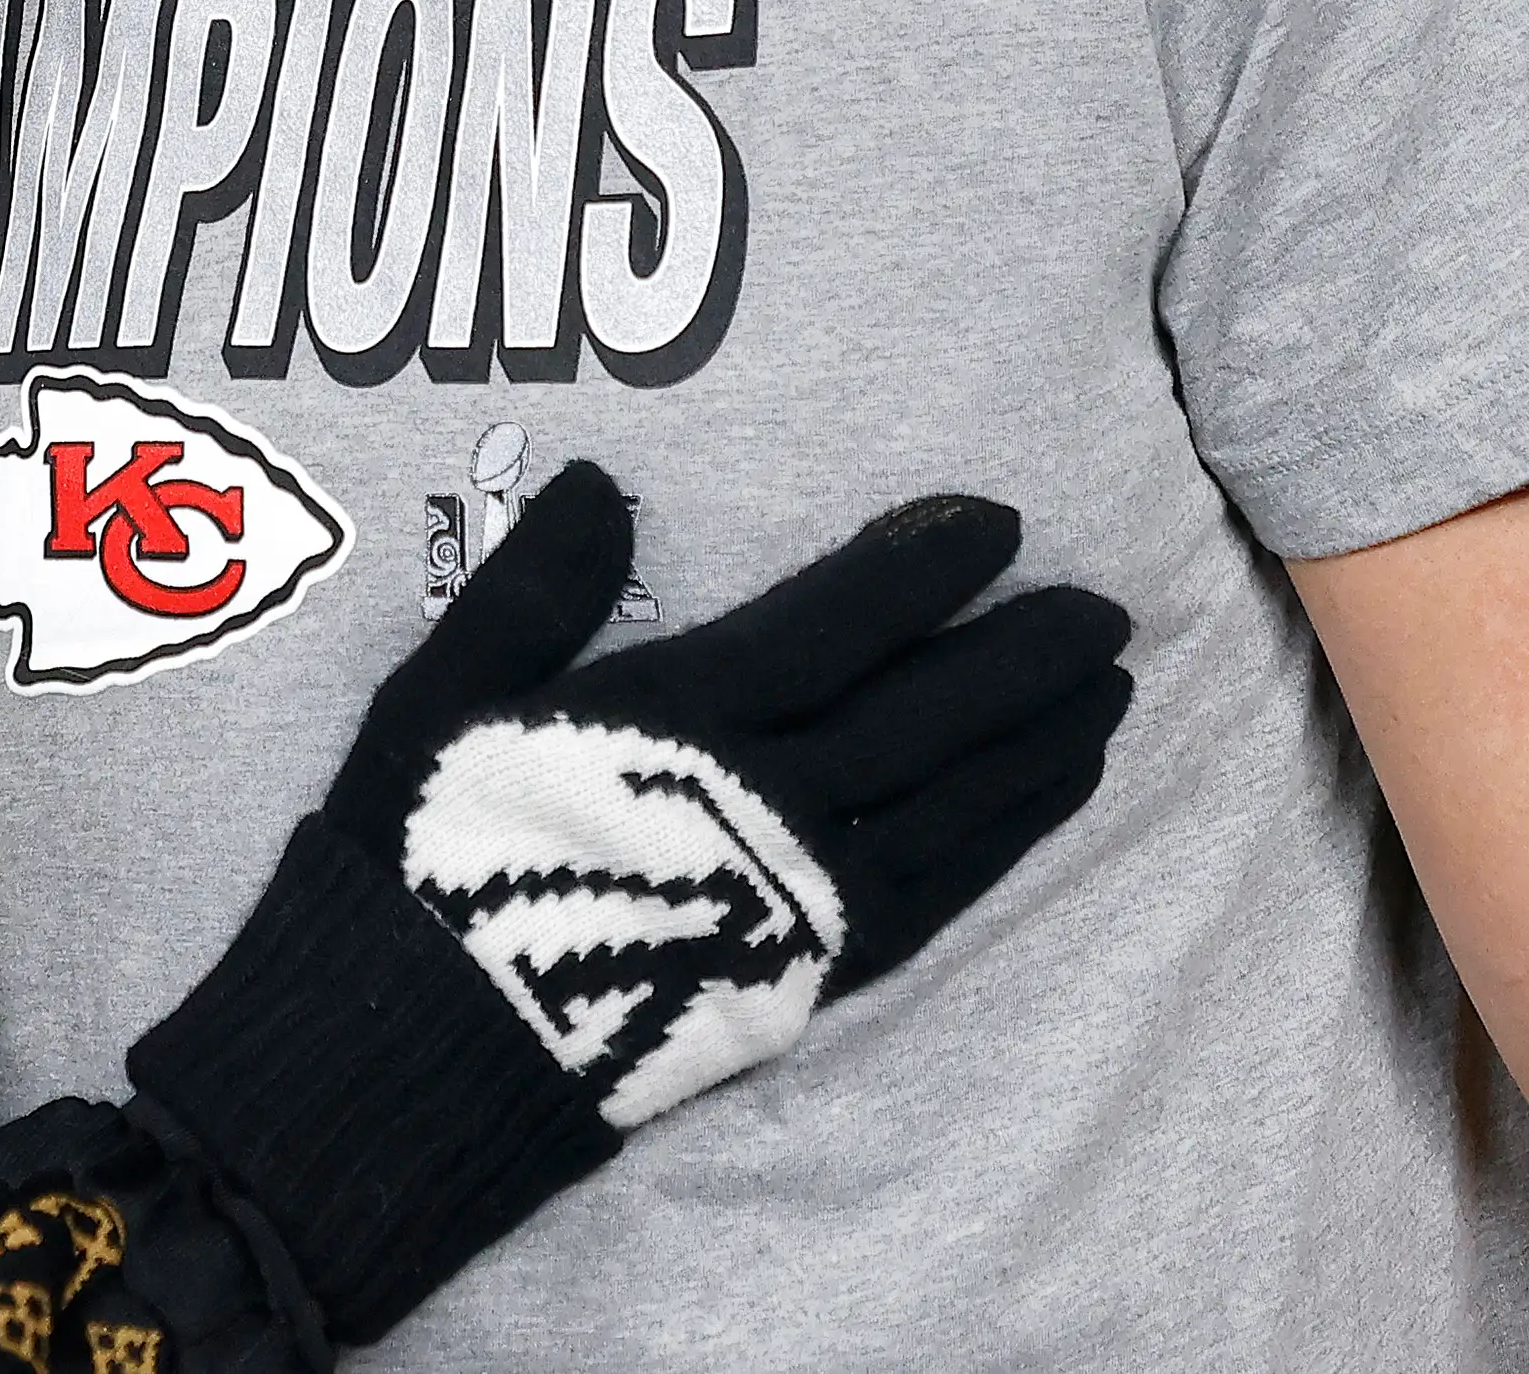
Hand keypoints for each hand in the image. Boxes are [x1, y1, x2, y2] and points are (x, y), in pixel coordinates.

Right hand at [337, 469, 1132, 1125]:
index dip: (921, 570)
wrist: (421, 1045)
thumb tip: (607, 484)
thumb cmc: (422, 853)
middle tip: (1106, 611)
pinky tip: (1049, 797)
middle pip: (921, 716)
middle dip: (1020, 659)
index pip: (832, 626)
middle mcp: (757, 802)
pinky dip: (1007, 838)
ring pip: (950, 804)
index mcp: (673, 719)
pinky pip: (936, 893)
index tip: (1000, 521)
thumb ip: (532, 591)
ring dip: (1038, 743)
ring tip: (1108, 693)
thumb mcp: (441, 697)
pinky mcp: (804, 973)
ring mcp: (794, 895)